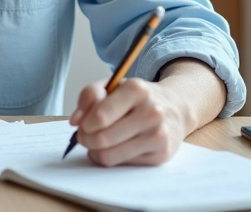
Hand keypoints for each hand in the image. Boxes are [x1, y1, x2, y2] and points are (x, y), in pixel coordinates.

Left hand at [68, 58, 225, 166]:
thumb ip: (89, 96)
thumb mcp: (113, 85)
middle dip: (86, 139)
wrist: (175, 109)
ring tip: (97, 143)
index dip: (85, 124)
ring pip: (110, 155)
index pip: (100, 116)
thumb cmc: (137, 98)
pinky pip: (123, 164)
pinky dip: (112, 159)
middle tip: (85, 136)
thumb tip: (76, 121)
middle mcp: (152, 112)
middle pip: (102, 138)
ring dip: (95, 152)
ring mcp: (158, 135)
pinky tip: (115, 148)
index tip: (82, 124)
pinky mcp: (161, 155)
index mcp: (137, 89)